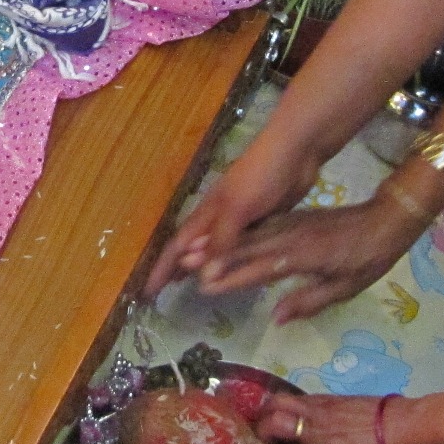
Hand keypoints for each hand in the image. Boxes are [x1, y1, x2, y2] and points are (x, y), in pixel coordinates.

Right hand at [147, 135, 320, 295]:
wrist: (296, 151)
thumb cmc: (260, 175)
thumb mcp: (236, 209)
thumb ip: (221, 242)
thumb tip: (203, 278)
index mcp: (208, 212)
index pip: (178, 247)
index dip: (162, 269)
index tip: (147, 292)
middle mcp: (219, 217)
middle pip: (194, 248)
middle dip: (178, 267)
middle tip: (167, 290)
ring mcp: (242, 218)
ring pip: (218, 248)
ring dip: (206, 266)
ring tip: (199, 285)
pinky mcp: (263, 219)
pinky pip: (243, 245)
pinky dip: (235, 259)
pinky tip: (240, 268)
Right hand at [197, 197, 426, 323]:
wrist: (385, 219)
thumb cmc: (368, 259)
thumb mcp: (345, 287)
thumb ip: (308, 302)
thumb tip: (275, 318)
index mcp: (305, 255)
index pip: (262, 268)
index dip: (234, 277)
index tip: (207, 286)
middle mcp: (292, 236)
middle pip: (246, 247)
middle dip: (214, 256)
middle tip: (183, 266)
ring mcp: (291, 224)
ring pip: (250, 234)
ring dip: (221, 243)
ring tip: (192, 250)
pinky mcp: (293, 218)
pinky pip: (261, 226)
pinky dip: (239, 233)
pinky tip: (224, 239)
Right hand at [258, 393, 407, 443]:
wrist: (408, 426)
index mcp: (316, 432)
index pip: (273, 422)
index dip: (260, 433)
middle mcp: (316, 412)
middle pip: (276, 402)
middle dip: (263, 416)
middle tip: (264, 435)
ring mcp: (327, 402)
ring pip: (292, 399)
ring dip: (279, 410)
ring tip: (281, 429)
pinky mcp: (339, 398)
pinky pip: (308, 400)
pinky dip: (297, 408)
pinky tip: (306, 423)